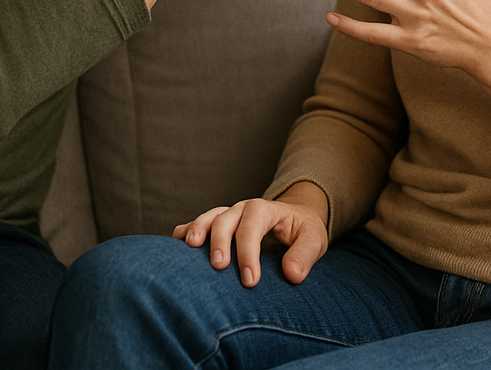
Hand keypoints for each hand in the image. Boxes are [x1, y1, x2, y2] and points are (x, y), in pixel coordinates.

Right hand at [173, 182, 329, 286]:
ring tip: (189, 246)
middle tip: (219, 266)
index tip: (250, 281)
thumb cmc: (303, 231)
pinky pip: (199, 223)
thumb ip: (304, 254)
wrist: (296, 218)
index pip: (253, 225)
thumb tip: (292, 274)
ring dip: (198, 230)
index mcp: (267, 209)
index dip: (249, 252)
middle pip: (226, 219)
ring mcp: (229, 214)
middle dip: (220, 241)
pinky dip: (187, 229)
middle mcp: (243, 209)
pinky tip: (176, 240)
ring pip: (209, 217)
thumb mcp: (314, 240)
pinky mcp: (219, 224)